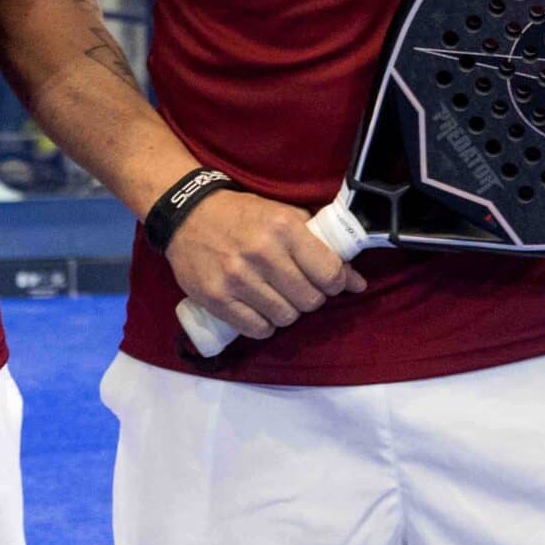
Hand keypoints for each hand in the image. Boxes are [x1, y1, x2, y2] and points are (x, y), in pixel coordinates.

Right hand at [163, 187, 365, 340]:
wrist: (187, 215)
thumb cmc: (242, 214)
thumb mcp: (283, 214)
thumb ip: (319, 243)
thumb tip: (357, 281)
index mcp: (284, 228)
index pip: (329, 273)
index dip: (336, 283)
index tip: (329, 282)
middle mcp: (262, 253)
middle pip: (309, 300)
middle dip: (311, 298)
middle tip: (300, 288)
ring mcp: (237, 278)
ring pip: (285, 318)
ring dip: (287, 312)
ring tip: (277, 297)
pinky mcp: (216, 298)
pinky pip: (257, 329)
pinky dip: (264, 324)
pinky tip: (259, 309)